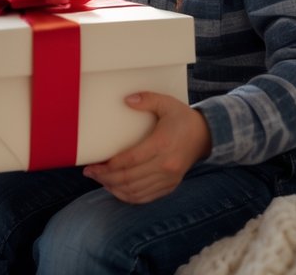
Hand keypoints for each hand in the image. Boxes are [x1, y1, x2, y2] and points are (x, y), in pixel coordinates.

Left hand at [82, 93, 211, 203]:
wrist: (205, 136)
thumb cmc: (182, 118)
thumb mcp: (166, 102)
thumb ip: (147, 99)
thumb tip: (126, 100)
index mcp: (162, 144)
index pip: (130, 160)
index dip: (109, 166)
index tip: (93, 164)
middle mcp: (166, 165)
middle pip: (129, 178)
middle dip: (105, 178)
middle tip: (90, 173)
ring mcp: (169, 178)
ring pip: (135, 191)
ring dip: (114, 188)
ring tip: (100, 180)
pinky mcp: (170, 186)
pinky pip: (145, 197)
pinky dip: (128, 197)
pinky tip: (115, 189)